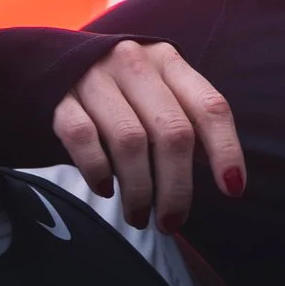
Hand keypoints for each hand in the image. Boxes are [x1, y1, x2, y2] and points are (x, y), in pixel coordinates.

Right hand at [53, 41, 245, 231]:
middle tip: (171, 223)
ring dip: (139, 190)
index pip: (210, 107)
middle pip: (172, 131)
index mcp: (168, 62)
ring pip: (130, 141)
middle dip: (176, 187)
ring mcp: (94, 77)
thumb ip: (187, 124)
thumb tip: (224, 180)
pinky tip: (105, 190)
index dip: (226, 150)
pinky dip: (98, 171)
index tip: (232, 191)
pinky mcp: (59, 97)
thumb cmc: (121, 94)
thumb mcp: (158, 95)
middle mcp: (134, 63)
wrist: (52, 67)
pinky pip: (83, 138)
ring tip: (138, 217)